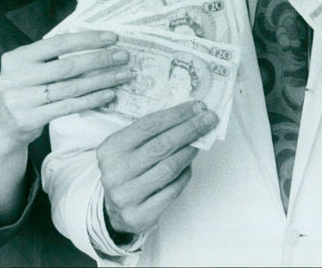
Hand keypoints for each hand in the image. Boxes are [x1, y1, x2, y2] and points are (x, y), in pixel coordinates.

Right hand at [0, 31, 131, 151]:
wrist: (5, 127)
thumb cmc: (28, 90)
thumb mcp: (32, 69)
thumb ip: (54, 56)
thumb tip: (99, 43)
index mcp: (17, 58)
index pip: (58, 43)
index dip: (87, 39)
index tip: (112, 38)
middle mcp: (15, 77)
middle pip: (68, 65)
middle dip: (100, 60)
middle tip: (123, 56)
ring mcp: (20, 100)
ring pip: (71, 87)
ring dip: (102, 80)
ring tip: (123, 75)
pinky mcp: (29, 119)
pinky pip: (69, 106)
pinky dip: (92, 99)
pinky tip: (109, 94)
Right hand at [97, 101, 218, 235]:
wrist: (115, 210)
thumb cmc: (130, 169)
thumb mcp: (131, 147)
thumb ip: (154, 132)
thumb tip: (192, 114)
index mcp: (111, 149)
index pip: (148, 125)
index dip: (176, 114)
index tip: (198, 107)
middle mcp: (115, 172)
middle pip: (161, 146)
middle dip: (189, 129)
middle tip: (209, 119)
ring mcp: (126, 195)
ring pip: (168, 168)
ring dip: (189, 151)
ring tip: (201, 142)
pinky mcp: (139, 214)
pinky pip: (172, 190)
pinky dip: (185, 175)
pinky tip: (190, 165)